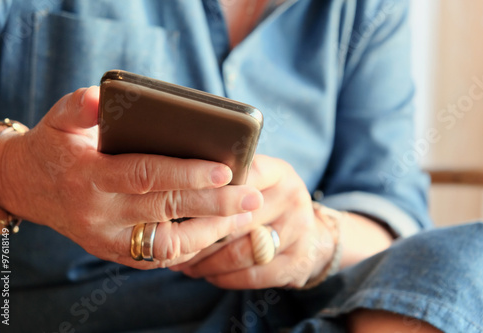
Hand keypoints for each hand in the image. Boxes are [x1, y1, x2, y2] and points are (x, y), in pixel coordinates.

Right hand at [0, 87, 262, 268]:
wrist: (28, 187)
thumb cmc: (55, 147)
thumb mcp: (59, 119)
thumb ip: (82, 106)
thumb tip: (107, 98)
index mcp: (89, 176)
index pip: (145, 175)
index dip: (187, 174)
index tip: (226, 169)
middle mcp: (99, 214)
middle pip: (165, 210)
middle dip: (214, 205)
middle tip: (253, 197)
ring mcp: (108, 239)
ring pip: (167, 245)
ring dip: (210, 232)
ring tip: (244, 216)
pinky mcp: (116, 253)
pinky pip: (160, 257)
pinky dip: (192, 247)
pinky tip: (218, 230)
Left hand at [172, 155, 335, 288]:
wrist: (311, 236)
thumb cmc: (267, 204)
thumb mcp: (257, 182)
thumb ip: (226, 180)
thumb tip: (176, 182)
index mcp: (279, 172)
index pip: (242, 176)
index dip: (209, 191)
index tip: (179, 201)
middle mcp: (292, 198)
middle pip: (236, 219)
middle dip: (198, 234)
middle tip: (172, 241)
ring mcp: (299, 231)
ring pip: (240, 251)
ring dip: (206, 261)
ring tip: (183, 262)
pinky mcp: (298, 262)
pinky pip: (252, 275)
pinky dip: (224, 277)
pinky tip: (207, 274)